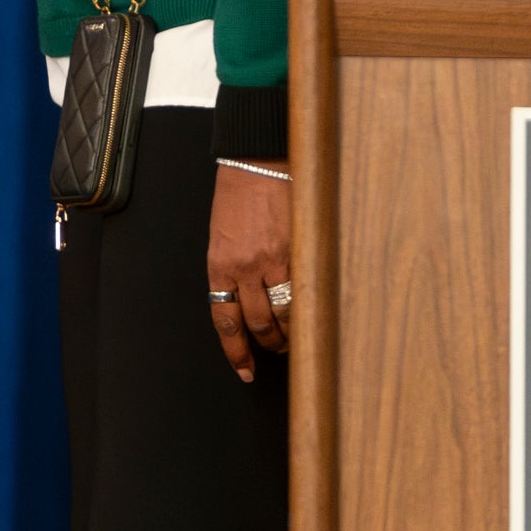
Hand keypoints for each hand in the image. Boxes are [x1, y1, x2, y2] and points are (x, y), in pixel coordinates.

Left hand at [209, 161, 293, 381]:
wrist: (256, 162)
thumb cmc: (238, 194)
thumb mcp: (221, 235)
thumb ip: (230, 268)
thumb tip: (243, 299)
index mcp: (219, 264)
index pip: (224, 320)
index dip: (235, 350)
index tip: (243, 368)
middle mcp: (243, 267)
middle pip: (255, 323)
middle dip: (266, 345)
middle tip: (274, 351)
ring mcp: (271, 260)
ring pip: (282, 313)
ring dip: (288, 333)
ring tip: (294, 339)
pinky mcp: (296, 251)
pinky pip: (303, 291)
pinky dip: (307, 309)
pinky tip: (311, 318)